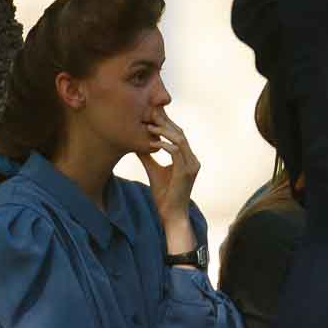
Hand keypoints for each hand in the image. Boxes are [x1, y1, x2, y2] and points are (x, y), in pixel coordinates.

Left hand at [142, 111, 200, 250]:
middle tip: (149, 113)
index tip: (151, 115)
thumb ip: (148, 157)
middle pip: (180, 133)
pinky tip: (152, 142)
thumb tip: (135, 144)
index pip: (178, 135)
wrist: (171, 214)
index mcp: (187, 158)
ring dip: (164, 131)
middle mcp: (192, 160)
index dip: (166, 124)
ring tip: (149, 125)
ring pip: (180, 139)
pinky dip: (164, 145)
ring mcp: (192, 165)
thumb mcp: (153, 171)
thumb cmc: (164, 196)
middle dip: (165, 122)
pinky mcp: (187, 171)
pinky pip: (177, 152)